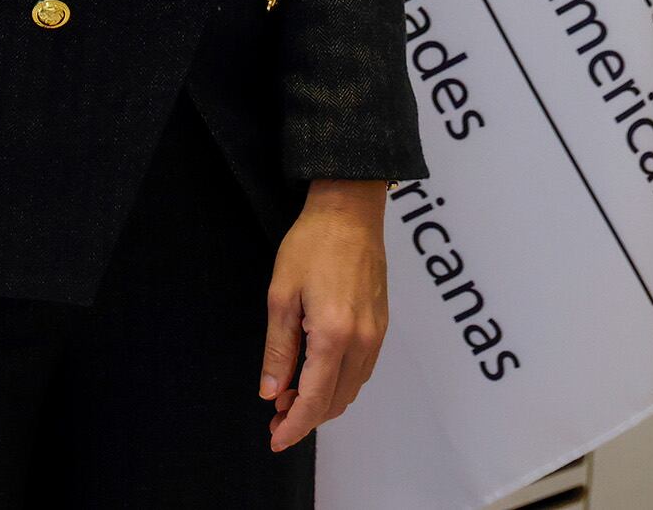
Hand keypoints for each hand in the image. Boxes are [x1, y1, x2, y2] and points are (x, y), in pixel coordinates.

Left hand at [259, 178, 390, 451]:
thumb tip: (271, 392)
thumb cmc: (311, 246)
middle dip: (305, 417)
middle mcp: (361, 342)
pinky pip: (361, 371)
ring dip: (322, 402)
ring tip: (290, 395)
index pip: (313, 399)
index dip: (293, 426)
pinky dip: (339, 384)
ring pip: (350, 390)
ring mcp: (376, 335)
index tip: (275, 439)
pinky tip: (316, 375)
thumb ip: (278, 349)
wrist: (349, 213)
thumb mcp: (281, 296)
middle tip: (275, 416)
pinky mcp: (381, 327)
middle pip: (335, 401)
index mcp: (332, 335)